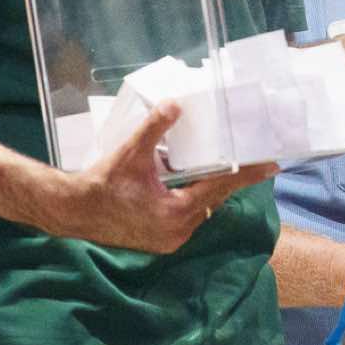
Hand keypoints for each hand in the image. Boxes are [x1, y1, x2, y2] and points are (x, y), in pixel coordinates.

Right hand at [53, 102, 278, 253]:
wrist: (73, 212)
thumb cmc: (101, 184)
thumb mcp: (130, 153)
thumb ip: (154, 128)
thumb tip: (175, 103)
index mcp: (174, 212)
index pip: (220, 188)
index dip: (247, 175)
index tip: (271, 166)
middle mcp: (177, 231)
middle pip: (214, 200)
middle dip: (233, 181)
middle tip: (258, 164)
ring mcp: (170, 240)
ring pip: (202, 211)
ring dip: (211, 192)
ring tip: (229, 170)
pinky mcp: (161, 241)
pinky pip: (188, 219)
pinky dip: (194, 202)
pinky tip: (195, 185)